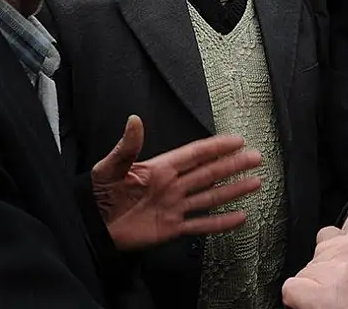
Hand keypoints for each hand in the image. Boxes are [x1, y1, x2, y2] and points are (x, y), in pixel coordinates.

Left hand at [92, 115, 261, 249]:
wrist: (92, 226)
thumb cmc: (97, 194)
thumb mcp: (109, 168)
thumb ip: (126, 147)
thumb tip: (135, 120)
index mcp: (160, 168)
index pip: (194, 154)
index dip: (216, 147)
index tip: (236, 140)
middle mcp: (172, 185)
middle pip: (209, 172)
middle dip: (233, 164)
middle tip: (255, 157)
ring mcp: (174, 206)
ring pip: (210, 196)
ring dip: (233, 190)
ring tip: (255, 182)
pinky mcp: (171, 228)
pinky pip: (200, 225)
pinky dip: (220, 222)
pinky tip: (238, 217)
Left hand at [283, 209, 347, 308]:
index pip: (335, 236)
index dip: (338, 257)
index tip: (345, 274)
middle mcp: (342, 248)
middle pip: (319, 252)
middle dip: (326, 269)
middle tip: (340, 292)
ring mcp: (324, 268)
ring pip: (307, 271)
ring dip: (316, 285)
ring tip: (334, 302)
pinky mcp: (309, 291)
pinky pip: (291, 289)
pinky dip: (299, 299)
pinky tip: (314, 306)